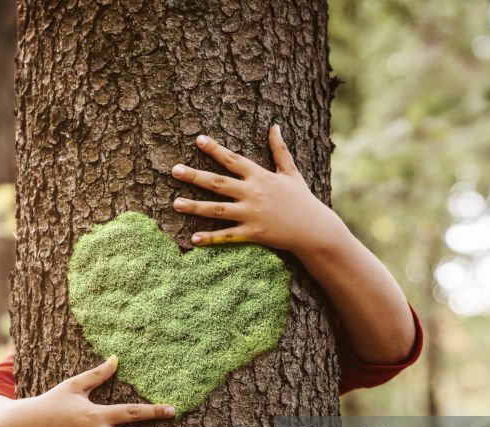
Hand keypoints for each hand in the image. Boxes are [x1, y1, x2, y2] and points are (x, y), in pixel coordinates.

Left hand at [171, 125, 346, 257]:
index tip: (198, 140)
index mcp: (260, 176)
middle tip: (174, 170)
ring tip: (175, 204)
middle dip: (195, 176)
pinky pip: (228, 236)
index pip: (233, 160)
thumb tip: (275, 126)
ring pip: (218, 210)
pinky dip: (211, 238)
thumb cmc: (302, 200)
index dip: (215, 149)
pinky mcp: (253, 234)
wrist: (314, 229)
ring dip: (195, 207)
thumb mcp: (291, 172)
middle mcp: (253, 193)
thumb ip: (280, 150)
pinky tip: (193, 239)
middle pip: (218, 183)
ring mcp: (252, 214)